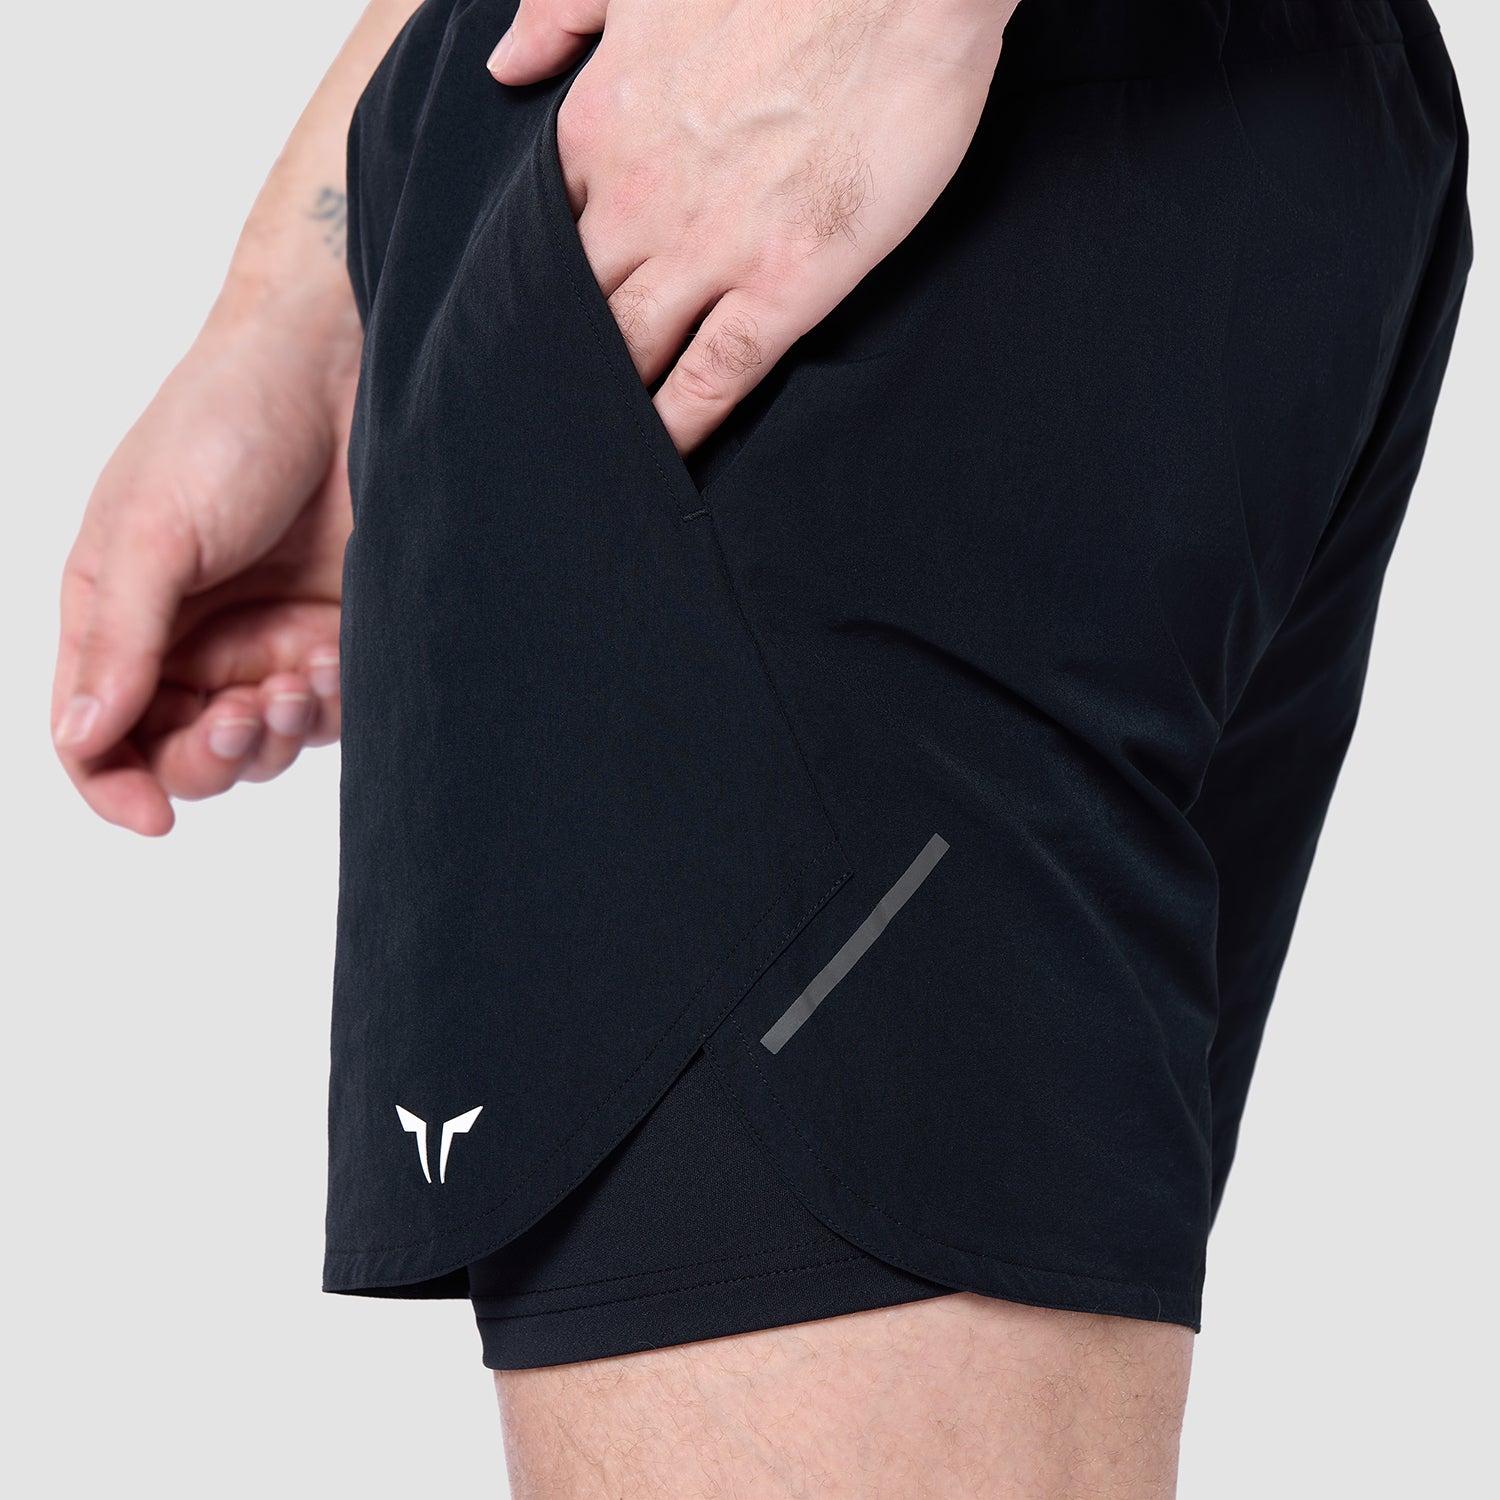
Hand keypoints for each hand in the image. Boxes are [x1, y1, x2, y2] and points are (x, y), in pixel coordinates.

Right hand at [51, 288, 361, 835]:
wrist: (339, 372)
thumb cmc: (223, 425)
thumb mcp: (151, 530)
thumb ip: (120, 639)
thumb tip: (82, 739)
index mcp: (119, 615)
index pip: (97, 734)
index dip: (114, 786)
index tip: (154, 818)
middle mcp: (188, 640)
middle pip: (181, 753)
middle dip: (210, 757)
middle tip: (246, 716)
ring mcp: (262, 640)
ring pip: (258, 748)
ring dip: (273, 737)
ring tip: (294, 681)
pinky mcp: (331, 637)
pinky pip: (323, 716)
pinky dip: (325, 711)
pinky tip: (328, 666)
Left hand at [488, 0, 1013, 455]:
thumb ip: (560, 11)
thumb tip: (502, 67)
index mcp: (598, 126)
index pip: (538, 238)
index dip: (529, 290)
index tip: (523, 330)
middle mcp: (637, 199)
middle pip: (571, 310)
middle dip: (551, 365)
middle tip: (535, 421)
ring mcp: (709, 248)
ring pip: (629, 352)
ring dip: (604, 408)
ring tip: (586, 461)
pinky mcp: (785, 281)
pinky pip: (713, 374)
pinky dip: (679, 426)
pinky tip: (661, 465)